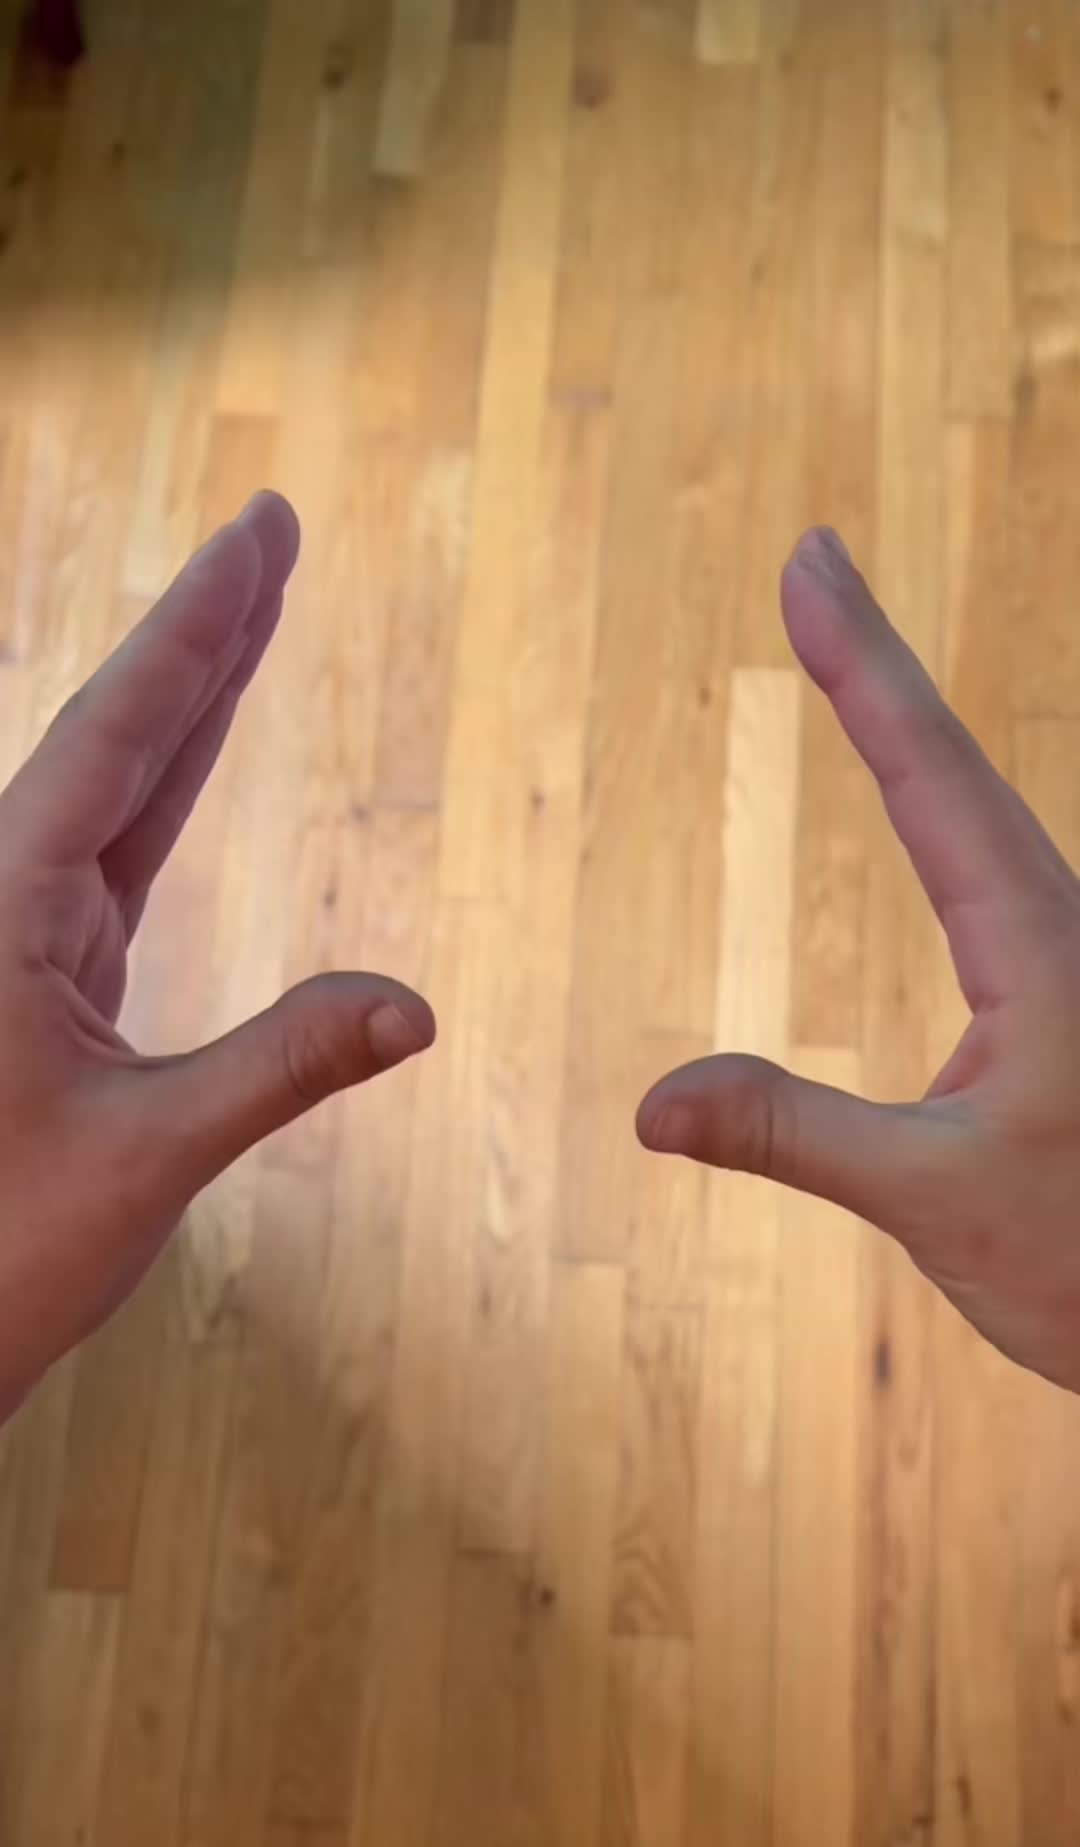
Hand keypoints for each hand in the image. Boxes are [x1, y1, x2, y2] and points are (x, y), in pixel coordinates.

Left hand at [0, 493, 433, 1418]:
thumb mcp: (150, 1155)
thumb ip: (283, 1066)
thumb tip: (418, 1006)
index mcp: (8, 905)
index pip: (121, 733)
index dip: (197, 627)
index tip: (260, 534)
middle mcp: (7, 893)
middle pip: (119, 732)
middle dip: (202, 632)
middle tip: (271, 532)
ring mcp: (22, 928)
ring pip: (116, 784)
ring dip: (189, 698)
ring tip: (254, 609)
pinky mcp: (41, 971)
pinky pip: (115, 848)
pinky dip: (168, 784)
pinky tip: (194, 752)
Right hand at [638, 527, 1079, 1394]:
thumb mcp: (936, 1198)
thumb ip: (794, 1134)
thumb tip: (649, 1102)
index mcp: (1044, 947)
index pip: (933, 773)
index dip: (865, 664)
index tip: (812, 562)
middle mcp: (1063, 929)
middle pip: (956, 761)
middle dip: (877, 658)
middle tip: (816, 559)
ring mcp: (1069, 963)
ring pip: (982, 812)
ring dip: (909, 720)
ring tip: (848, 645)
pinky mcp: (1063, 1004)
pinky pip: (987, 874)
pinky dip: (933, 803)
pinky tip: (920, 804)